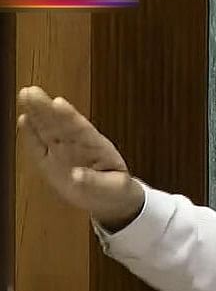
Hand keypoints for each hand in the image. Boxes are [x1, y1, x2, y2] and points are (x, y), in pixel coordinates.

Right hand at [16, 86, 144, 230]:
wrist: (111, 199)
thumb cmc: (115, 190)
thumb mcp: (113, 189)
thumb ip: (94, 182)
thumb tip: (77, 176)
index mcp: (98, 149)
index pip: (82, 130)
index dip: (70, 117)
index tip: (58, 103)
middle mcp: (78, 146)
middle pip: (60, 124)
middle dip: (46, 109)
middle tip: (32, 91)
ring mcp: (64, 152)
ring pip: (48, 130)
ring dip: (37, 114)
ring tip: (26, 95)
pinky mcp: (51, 162)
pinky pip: (39, 147)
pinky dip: (31, 135)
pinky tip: (24, 119)